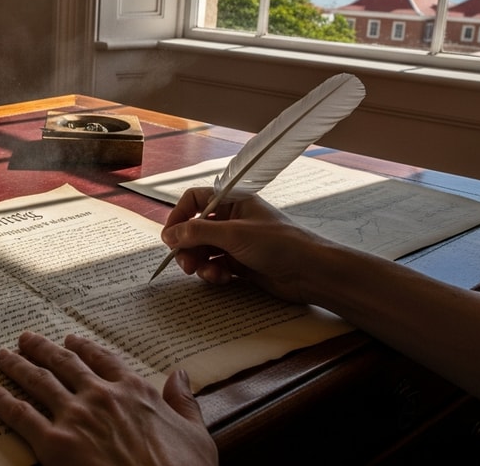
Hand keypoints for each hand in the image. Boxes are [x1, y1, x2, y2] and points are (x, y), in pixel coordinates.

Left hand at [0, 331, 216, 465]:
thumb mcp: (196, 435)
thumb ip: (185, 402)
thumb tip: (182, 375)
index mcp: (134, 390)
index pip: (103, 359)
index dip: (84, 348)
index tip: (71, 340)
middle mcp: (101, 395)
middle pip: (64, 364)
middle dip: (41, 349)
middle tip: (25, 338)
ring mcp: (75, 417)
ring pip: (37, 381)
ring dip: (17, 366)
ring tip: (2, 355)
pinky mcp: (53, 444)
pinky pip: (20, 415)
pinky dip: (1, 401)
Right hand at [160, 187, 343, 302]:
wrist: (311, 272)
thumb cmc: (279, 244)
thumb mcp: (234, 234)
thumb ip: (198, 233)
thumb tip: (169, 235)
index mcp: (233, 201)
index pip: (195, 200)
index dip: (179, 216)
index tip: (170, 237)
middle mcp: (232, 219)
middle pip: (195, 229)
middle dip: (187, 246)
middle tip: (185, 263)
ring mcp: (236, 242)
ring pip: (203, 250)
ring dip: (199, 262)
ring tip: (205, 273)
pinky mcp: (241, 263)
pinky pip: (215, 265)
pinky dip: (213, 273)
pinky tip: (221, 278)